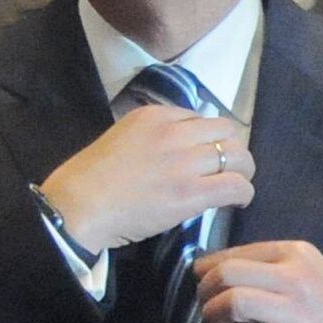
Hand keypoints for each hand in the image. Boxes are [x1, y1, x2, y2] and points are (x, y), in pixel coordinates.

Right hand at [40, 104, 252, 256]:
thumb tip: (179, 149)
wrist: (77, 206)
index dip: (210, 138)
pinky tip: (238, 201)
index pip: (201, 118)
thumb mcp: (122, 137)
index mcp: (154, 116)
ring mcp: (183, 162)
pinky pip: (235, 185)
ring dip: (243, 172)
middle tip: (230, 169)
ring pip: (237, 157)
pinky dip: (244, 192)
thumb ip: (152, 137)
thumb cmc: (90, 179)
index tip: (208, 155)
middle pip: (227, 131)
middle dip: (233, 150)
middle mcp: (174, 132)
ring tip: (237, 185)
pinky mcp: (190, 193)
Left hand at [197, 242, 322, 322]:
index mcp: (295, 253)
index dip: (207, 268)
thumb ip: (269, 263)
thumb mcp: (308, 268)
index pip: (235, 253)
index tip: (201, 281)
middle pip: (228, 275)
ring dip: (212, 315)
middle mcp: (295, 278)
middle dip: (205, 291)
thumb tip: (217, 265)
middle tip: (204, 303)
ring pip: (235, 303)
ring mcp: (296, 313)